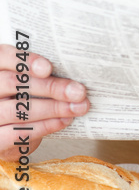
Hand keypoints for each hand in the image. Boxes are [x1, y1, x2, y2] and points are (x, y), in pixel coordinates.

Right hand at [0, 45, 88, 159]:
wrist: (8, 130)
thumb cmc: (23, 96)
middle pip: (13, 83)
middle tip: (79, 91)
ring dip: (53, 108)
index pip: (4, 56)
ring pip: (17, 109)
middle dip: (50, 87)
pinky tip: (64, 120)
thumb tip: (74, 77)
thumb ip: (42, 73)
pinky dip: (45, 126)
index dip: (25, 61)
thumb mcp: (28, 80)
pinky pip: (16, 133)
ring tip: (78, 107)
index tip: (48, 69)